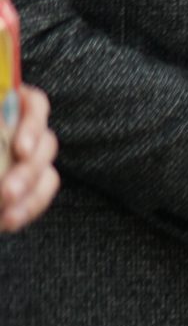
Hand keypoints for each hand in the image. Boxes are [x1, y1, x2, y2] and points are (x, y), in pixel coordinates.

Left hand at [1, 86, 58, 231]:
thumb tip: (0, 135)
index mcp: (2, 110)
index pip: (33, 105)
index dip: (32, 123)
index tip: (20, 148)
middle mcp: (17, 133)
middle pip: (44, 142)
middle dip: (28, 170)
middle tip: (7, 191)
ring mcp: (22, 162)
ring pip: (44, 172)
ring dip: (29, 193)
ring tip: (6, 213)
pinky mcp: (24, 188)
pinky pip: (38, 196)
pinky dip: (27, 208)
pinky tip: (7, 220)